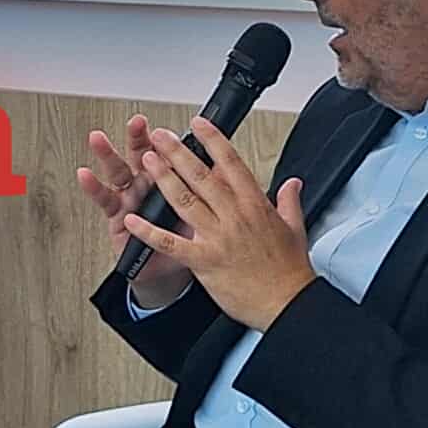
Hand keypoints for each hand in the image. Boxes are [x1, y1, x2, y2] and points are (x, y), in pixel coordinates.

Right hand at [76, 114, 194, 309]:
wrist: (170, 274)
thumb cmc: (187, 241)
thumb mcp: (203, 213)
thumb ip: (209, 189)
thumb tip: (226, 165)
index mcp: (171, 180)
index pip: (170, 154)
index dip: (171, 139)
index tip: (170, 124)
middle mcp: (148, 185)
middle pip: (142, 156)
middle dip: (139, 138)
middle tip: (138, 123)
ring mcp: (131, 199)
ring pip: (118, 172)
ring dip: (107, 155)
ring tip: (98, 139)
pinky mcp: (117, 217)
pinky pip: (105, 202)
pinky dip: (95, 189)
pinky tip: (86, 176)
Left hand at [122, 117, 315, 330]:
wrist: (288, 304)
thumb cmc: (289, 271)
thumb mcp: (295, 229)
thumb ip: (289, 201)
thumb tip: (292, 182)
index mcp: (256, 206)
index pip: (232, 164)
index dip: (214, 141)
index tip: (199, 124)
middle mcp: (235, 217)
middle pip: (202, 176)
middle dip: (178, 153)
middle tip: (160, 135)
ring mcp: (218, 237)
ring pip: (185, 201)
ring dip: (163, 179)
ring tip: (147, 160)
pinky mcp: (204, 260)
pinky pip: (171, 243)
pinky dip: (149, 232)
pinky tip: (132, 219)